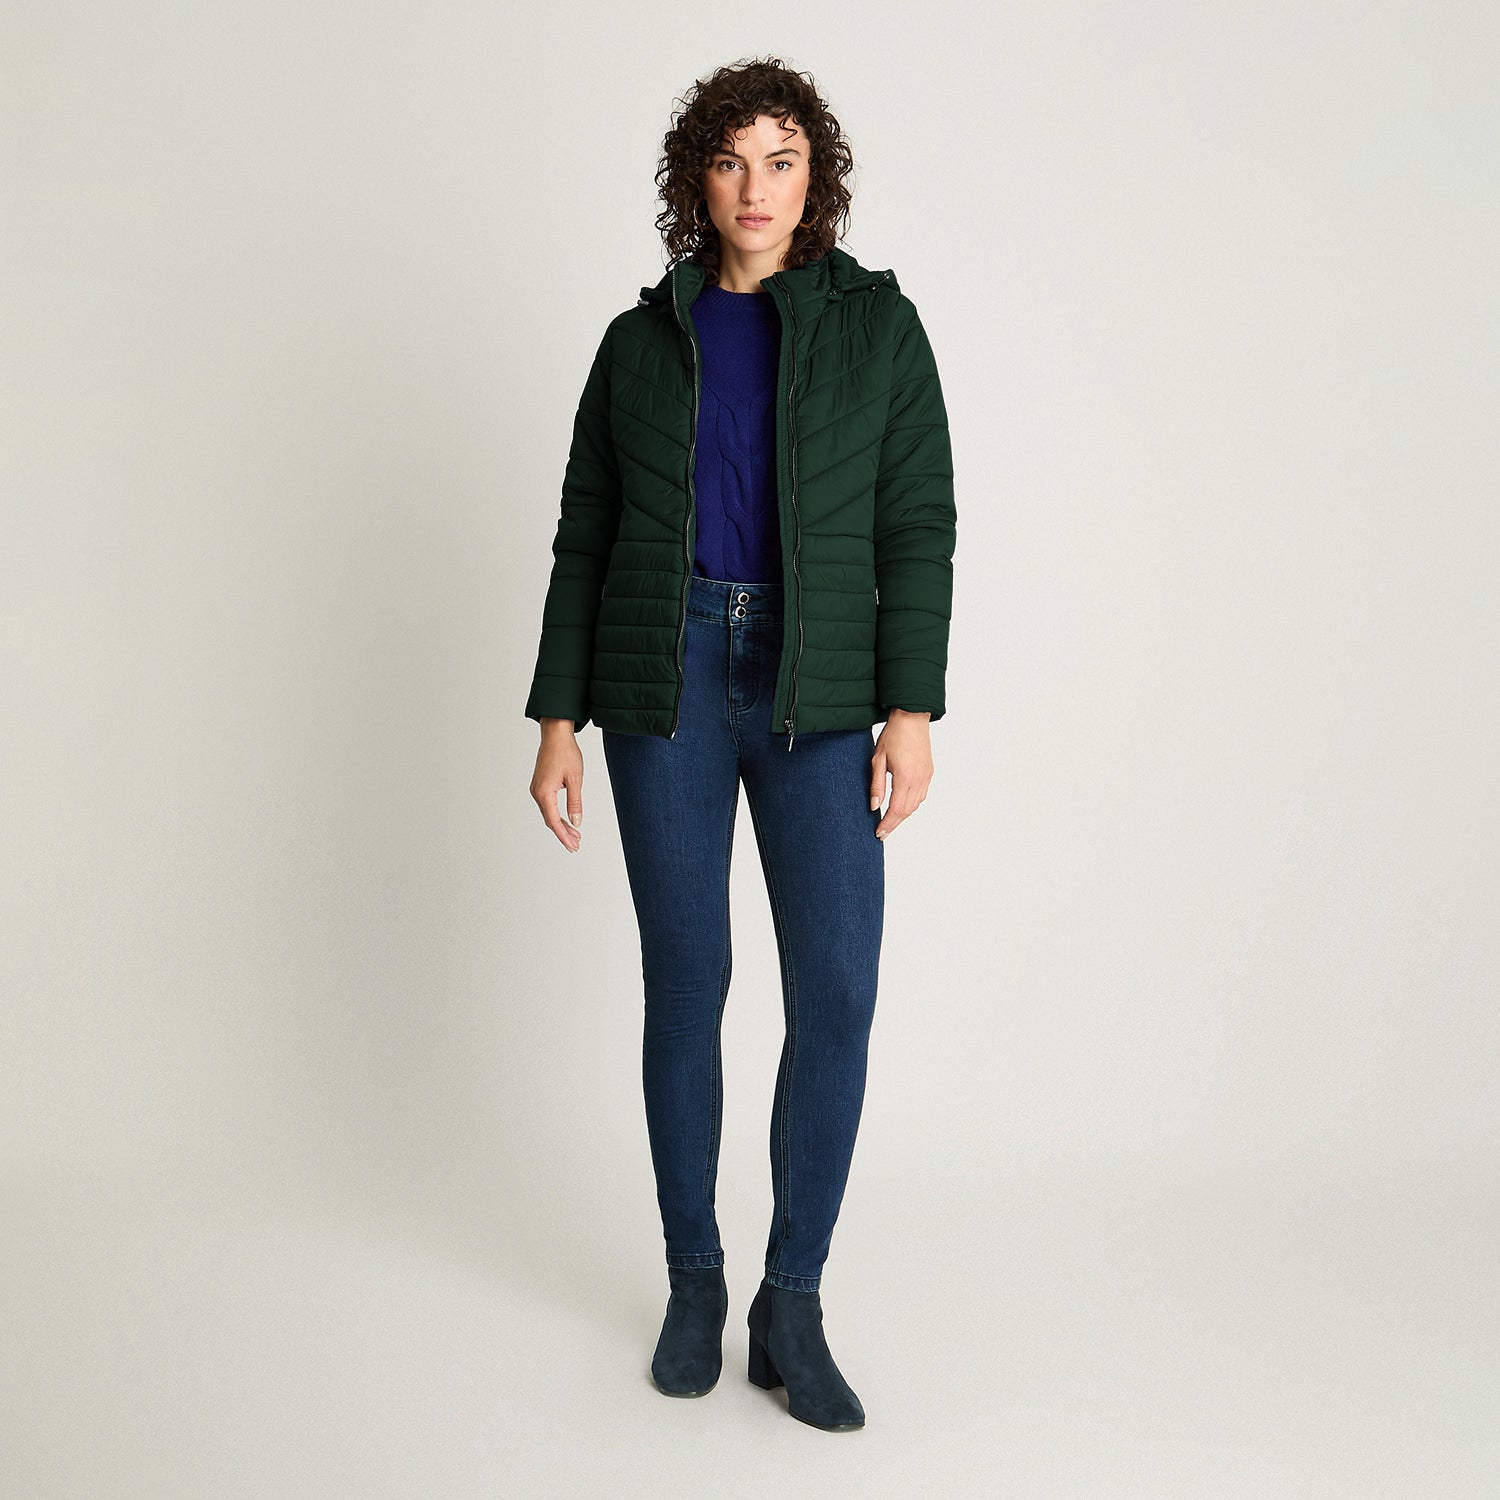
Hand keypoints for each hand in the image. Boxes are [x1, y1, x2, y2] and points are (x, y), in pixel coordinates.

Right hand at [531, 718, 584, 851]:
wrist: (555, 735)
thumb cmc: (566, 753)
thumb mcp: (575, 779)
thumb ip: (575, 803)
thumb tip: (576, 822)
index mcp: (544, 793)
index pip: (554, 821)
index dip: (564, 836)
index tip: (573, 846)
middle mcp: (537, 793)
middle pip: (550, 820)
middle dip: (563, 834)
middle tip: (576, 845)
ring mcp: (537, 789)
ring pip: (549, 814)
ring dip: (561, 825)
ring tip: (575, 835)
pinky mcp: (540, 785)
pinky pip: (547, 806)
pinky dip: (557, 815)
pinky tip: (567, 820)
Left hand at [869, 709, 932, 840]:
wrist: (912, 718)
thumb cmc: (893, 736)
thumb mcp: (878, 760)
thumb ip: (877, 785)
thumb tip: (874, 806)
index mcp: (905, 778)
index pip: (896, 810)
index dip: (887, 824)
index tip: (878, 833)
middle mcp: (919, 780)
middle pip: (907, 811)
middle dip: (894, 824)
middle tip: (882, 833)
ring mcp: (926, 777)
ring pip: (915, 805)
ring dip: (903, 815)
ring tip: (889, 822)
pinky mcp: (929, 772)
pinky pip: (921, 795)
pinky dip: (911, 805)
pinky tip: (902, 806)